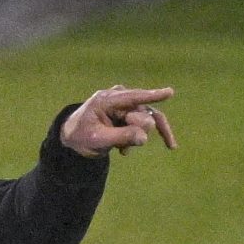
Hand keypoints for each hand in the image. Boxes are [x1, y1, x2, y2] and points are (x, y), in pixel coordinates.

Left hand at [61, 85, 176, 157]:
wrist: (74, 139)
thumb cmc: (82, 137)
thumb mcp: (99, 140)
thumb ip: (122, 137)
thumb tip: (145, 137)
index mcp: (107, 100)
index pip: (133, 97)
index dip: (152, 96)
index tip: (170, 92)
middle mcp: (119, 98)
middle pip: (143, 114)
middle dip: (139, 131)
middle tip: (122, 146)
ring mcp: (125, 105)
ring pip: (146, 120)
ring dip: (136, 138)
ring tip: (121, 150)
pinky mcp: (129, 113)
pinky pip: (143, 126)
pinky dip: (135, 139)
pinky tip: (122, 151)